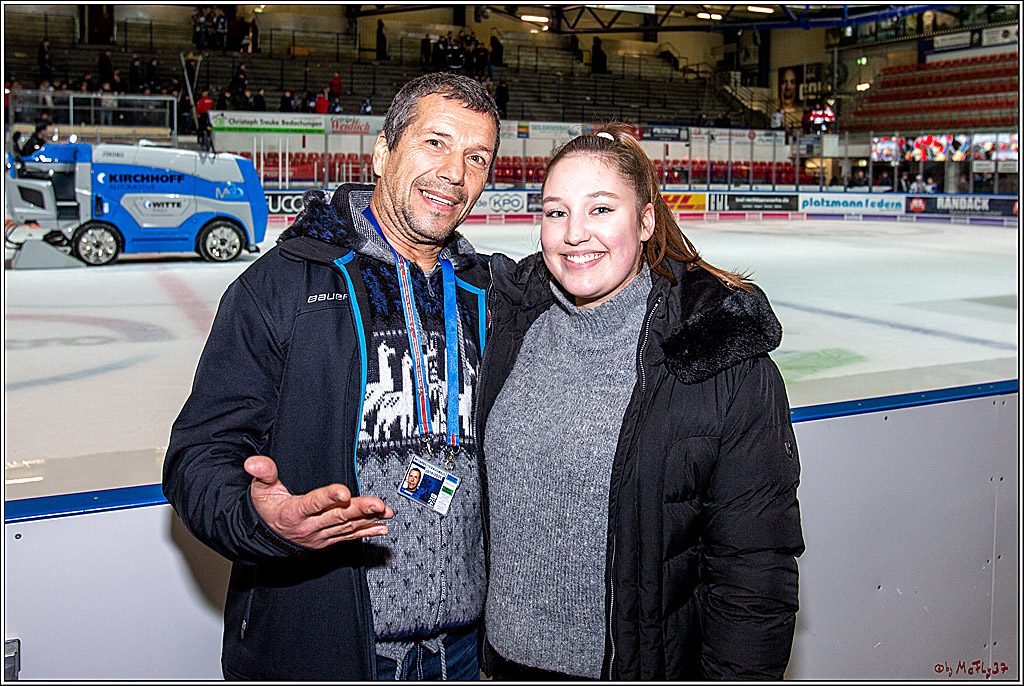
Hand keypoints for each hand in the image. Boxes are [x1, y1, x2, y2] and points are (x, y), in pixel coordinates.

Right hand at [244, 455, 393, 548]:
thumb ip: (263, 473)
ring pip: (347, 526)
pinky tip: (381, 528)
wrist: (264, 537)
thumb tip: (254, 462)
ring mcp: (320, 535)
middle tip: (378, 503)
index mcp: (294, 512)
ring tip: (386, 512)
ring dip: (368, 519)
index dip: (329, 497)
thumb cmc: (265, 509)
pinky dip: (366, 532)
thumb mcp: (259, 490)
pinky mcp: (327, 539)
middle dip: (360, 509)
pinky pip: (349, 536)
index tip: (344, 492)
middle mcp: (309, 526)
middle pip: (337, 516)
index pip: (314, 503)